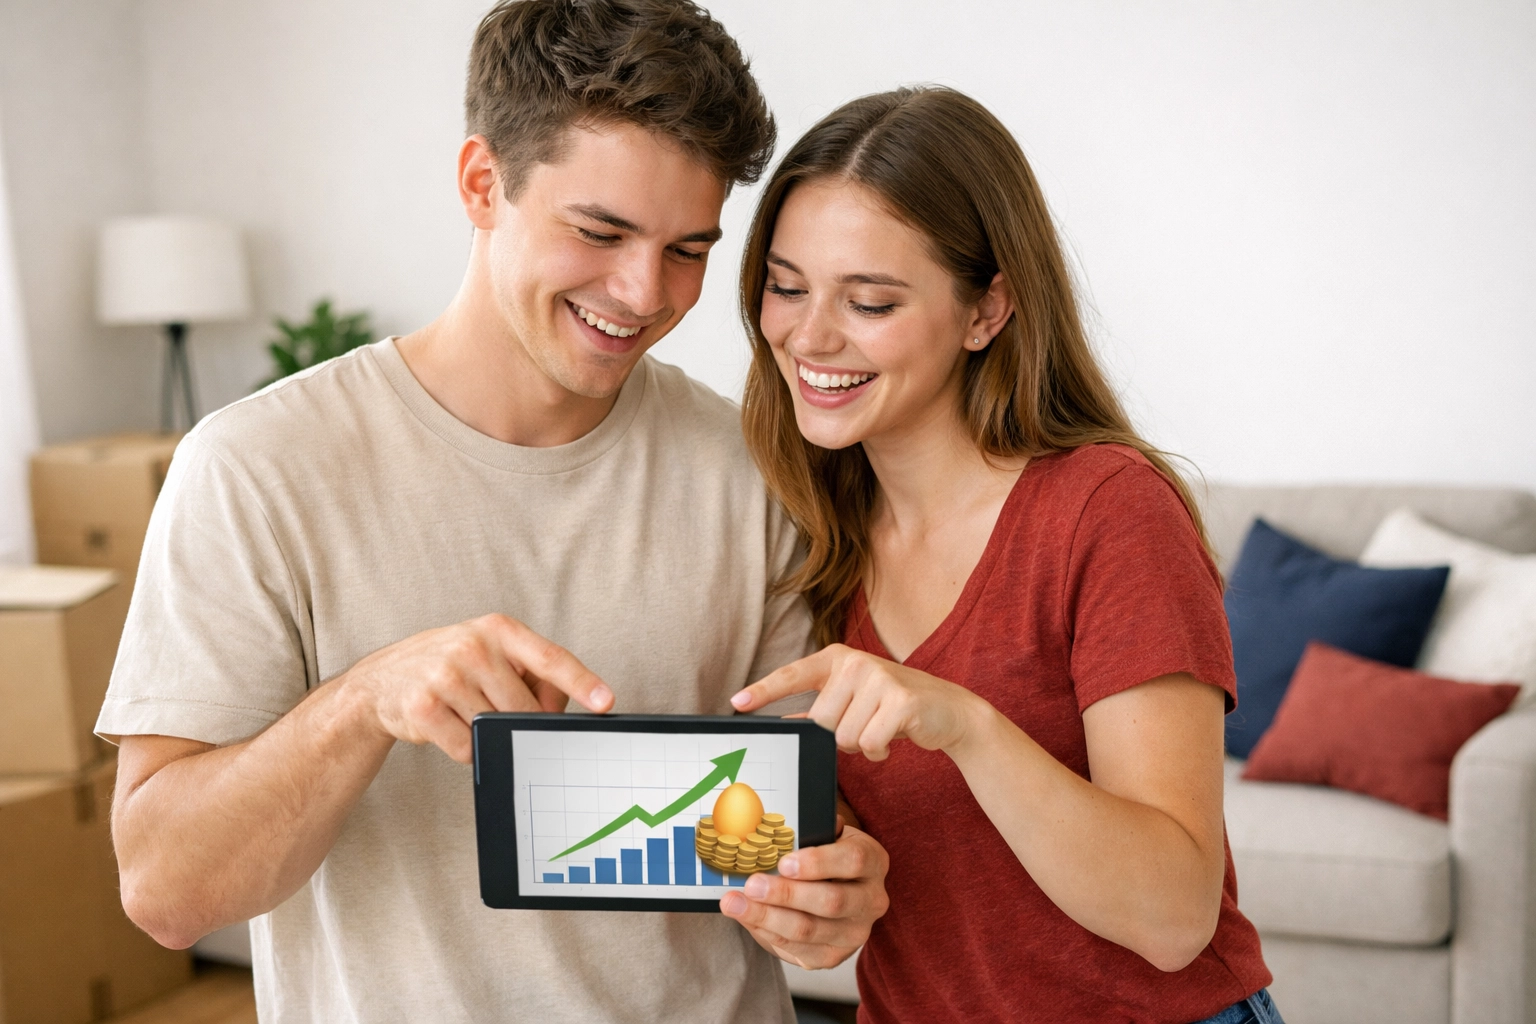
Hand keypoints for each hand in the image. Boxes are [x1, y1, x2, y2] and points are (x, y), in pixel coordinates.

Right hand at [343, 613, 612, 762]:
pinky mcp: (423, 707)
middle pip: (526, 707)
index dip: (581, 682)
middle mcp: (473, 646)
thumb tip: (559, 712)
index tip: (606, 701)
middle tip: (496, 709)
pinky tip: (448, 725)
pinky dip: (466, 748)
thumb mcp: (491, 653)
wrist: (382, 681)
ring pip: (496, 729)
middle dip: (520, 720)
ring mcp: (446, 675)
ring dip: (488, 732)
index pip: (550, 658)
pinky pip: (468, 747)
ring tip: (465, 711)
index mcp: (499, 629)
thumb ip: (531, 675)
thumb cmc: (452, 666)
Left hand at [720, 823, 889, 968]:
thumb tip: (784, 827)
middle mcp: (871, 900)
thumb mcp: (828, 835)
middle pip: (831, 902)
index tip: (784, 863)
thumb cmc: (828, 855)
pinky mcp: (833, 956)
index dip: (818, 863)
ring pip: (809, 931)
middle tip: (752, 885)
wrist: (840, 888)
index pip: (853, 861)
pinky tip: (747, 919)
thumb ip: (812, 831)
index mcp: (873, 861)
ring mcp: (855, 933)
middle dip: (786, 895)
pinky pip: (797, 951)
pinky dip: (767, 934)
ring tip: (735, 903)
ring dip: (767, 917)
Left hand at [731, 644, 985, 759]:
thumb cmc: (892, 707)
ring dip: (861, 745)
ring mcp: (879, 678)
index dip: (764, 691)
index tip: (737, 703)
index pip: (793, 675)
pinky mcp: (901, 700)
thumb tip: (782, 724)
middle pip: (820, 722)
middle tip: (864, 724)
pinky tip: (893, 739)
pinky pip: (869, 744)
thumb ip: (819, 708)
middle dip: (839, 735)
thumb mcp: (853, 700)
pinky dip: (879, 751)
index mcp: (838, 658)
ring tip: (881, 728)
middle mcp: (855, 662)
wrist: (948, 710)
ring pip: (844, 738)